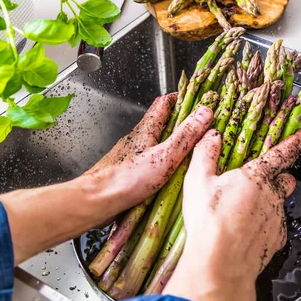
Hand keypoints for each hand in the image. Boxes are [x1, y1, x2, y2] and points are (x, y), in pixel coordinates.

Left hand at [0, 93, 212, 264]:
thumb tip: (205, 112)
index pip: (163, 104)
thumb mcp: (164, 156)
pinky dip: (160, 161)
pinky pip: (148, 161)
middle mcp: (136, 139)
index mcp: (146, 130)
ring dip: (169, 143)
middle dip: (178, 122)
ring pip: (153, 143)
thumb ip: (185, 136)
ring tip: (187, 151)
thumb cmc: (128, 179)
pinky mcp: (126, 172)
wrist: (95, 201)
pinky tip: (167, 174)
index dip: (179, 98)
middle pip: (159, 123)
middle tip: (197, 126)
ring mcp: (129, 155)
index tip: (194, 98)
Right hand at [163, 129, 300, 300]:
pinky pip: (275, 227)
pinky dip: (265, 226)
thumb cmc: (209, 220)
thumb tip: (211, 137)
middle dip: (281, 177)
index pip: (282, 153)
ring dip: (269, 204)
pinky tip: (247, 232)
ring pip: (280, 205)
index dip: (294, 143)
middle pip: (287, 180)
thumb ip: (205, 154)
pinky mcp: (276, 240)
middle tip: (264, 179)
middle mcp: (273, 196)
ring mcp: (277, 219)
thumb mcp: (198, 180)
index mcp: (257, 176)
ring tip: (246, 212)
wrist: (221, 264)